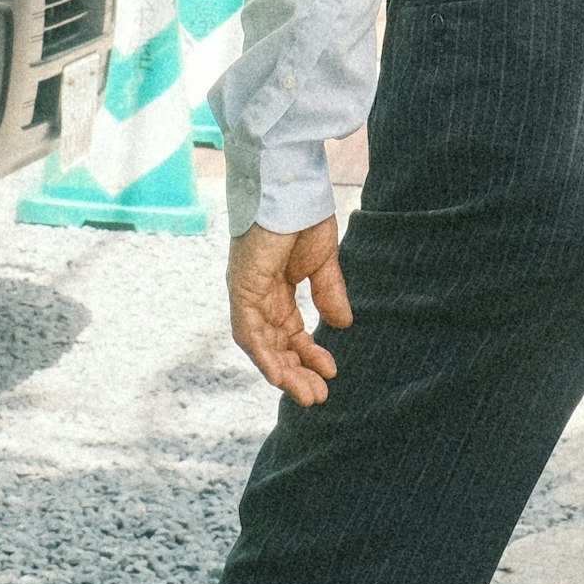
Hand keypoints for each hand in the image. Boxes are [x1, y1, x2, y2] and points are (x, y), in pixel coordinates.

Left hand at [228, 216, 352, 405]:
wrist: (290, 186)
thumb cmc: (304, 215)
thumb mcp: (323, 262)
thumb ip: (329, 293)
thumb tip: (342, 325)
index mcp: (275, 289)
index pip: (289, 332)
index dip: (309, 354)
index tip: (331, 372)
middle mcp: (257, 296)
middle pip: (274, 345)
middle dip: (297, 371)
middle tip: (318, 396)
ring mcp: (247, 293)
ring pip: (260, 346)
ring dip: (283, 372)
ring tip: (307, 394)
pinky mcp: (241, 289)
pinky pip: (247, 332)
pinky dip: (263, 356)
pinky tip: (281, 376)